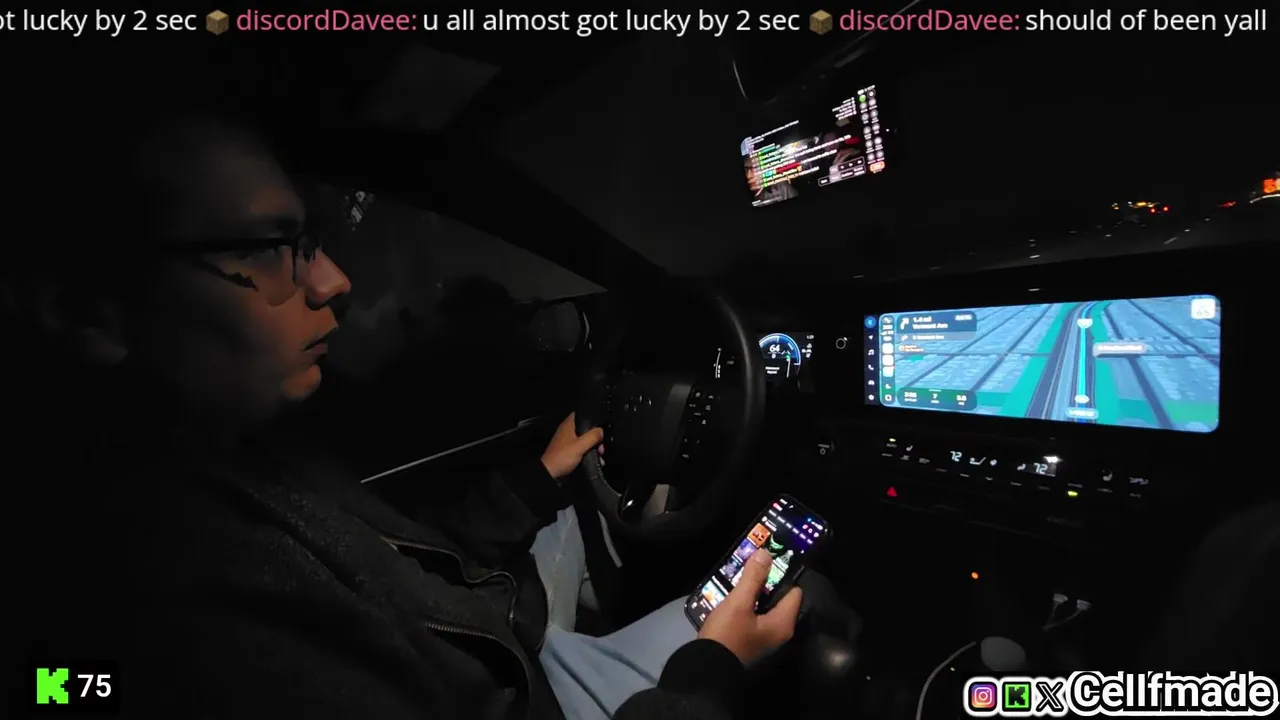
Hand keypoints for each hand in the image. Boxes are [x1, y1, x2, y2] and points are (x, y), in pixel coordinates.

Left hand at [541, 413, 603, 478]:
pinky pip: (581, 448)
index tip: (601, 424)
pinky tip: (595, 458)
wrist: (550, 473)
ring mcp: (568, 441)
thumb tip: (601, 431)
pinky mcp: (568, 450)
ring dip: (593, 446)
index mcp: (569, 425)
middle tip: (601, 446)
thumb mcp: (580, 446)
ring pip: (584, 439)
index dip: (592, 417)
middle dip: (595, 436)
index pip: (581, 414)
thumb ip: (592, 436)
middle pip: (586, 428)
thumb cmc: (562, 457)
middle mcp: (568, 430)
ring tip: (600, 454)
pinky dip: (588, 452)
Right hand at [697, 548, 802, 665]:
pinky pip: (756, 616)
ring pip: (765, 607)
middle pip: (780, 599)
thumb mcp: (739, 603)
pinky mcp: (752, 640)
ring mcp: (766, 638)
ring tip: (739, 576)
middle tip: (750, 565)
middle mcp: (780, 632)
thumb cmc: (727, 634)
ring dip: (754, 593)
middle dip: (766, 582)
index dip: (783, 575)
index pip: (794, 592)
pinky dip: (748, 605)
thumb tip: (766, 554)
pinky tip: (733, 596)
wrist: (706, 668)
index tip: (768, 560)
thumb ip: (754, 578)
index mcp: (783, 623)